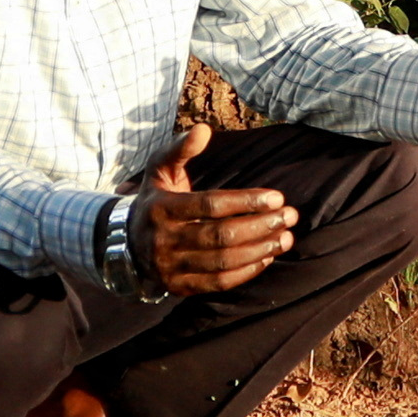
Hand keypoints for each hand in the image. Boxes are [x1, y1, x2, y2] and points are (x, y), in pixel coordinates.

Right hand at [129, 119, 298, 292]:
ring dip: (260, 250)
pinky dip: (246, 272)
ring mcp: (171, 267)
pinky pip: (218, 283)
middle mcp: (164, 240)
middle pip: (221, 235)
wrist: (127, 244)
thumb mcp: (160, 170)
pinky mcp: (179, 287)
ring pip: (223, 262)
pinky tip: (266, 257)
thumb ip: (181, 149)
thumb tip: (204, 129)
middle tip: (290, 217)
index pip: (210, 205)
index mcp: (161, 208)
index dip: (246, 201)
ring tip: (286, 238)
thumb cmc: (156, 199)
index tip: (277, 197)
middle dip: (260, 226)